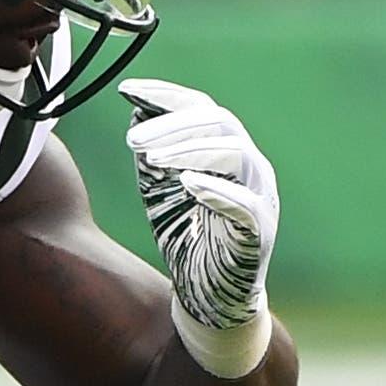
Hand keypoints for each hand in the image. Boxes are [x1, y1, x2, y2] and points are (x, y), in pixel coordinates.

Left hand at [121, 80, 279, 376]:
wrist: (208, 295)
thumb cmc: (187, 235)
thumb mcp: (158, 187)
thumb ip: (152, 150)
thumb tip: (135, 107)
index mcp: (226, 152)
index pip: (203, 109)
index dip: (167, 96)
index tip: (126, 90)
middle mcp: (249, 168)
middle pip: (220, 125)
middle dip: (174, 125)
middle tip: (132, 139)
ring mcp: (258, 199)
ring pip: (236, 155)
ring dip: (190, 150)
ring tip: (150, 157)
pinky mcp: (259, 234)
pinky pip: (246, 206)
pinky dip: (217, 191)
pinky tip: (187, 184)